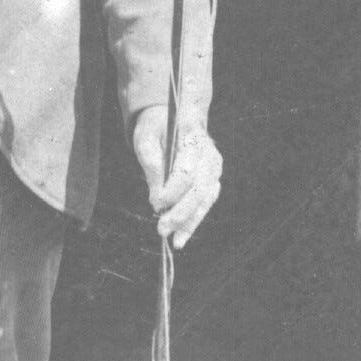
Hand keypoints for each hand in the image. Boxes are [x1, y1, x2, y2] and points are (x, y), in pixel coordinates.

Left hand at [131, 108, 222, 249]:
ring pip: (205, 200)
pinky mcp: (213, 180)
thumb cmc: (155, 128)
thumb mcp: (145, 138)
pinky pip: (205, 203)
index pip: (186, 171)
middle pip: (199, 190)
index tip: (154, 203)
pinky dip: (194, 221)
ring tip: (175, 242)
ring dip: (189, 223)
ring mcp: (215, 168)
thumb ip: (151, 163)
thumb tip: (156, 198)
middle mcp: (210, 154)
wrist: (173, 118)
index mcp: (193, 138)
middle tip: (162, 230)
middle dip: (180, 213)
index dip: (171, 191)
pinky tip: (182, 235)